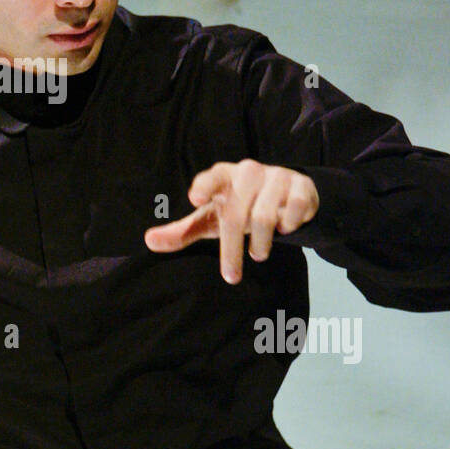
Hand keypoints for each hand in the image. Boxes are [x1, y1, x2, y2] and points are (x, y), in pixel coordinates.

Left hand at [143, 160, 318, 283]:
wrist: (285, 193)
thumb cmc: (238, 207)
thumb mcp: (210, 220)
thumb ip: (182, 231)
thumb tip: (148, 241)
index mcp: (224, 176)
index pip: (212, 177)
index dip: (204, 186)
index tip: (195, 200)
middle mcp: (249, 172)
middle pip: (236, 215)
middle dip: (232, 250)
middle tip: (231, 276)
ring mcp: (276, 176)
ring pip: (264, 218)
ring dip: (260, 244)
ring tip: (258, 253)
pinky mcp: (300, 185)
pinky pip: (293, 212)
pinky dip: (288, 227)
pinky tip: (284, 229)